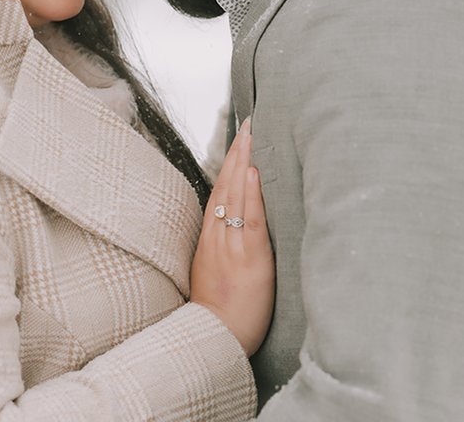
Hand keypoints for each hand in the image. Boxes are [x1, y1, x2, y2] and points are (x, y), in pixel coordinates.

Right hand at [189, 119, 274, 355]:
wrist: (215, 339)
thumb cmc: (220, 316)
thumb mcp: (215, 277)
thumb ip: (222, 253)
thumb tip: (232, 235)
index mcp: (211, 241)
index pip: (219, 194)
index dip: (227, 166)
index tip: (237, 141)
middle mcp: (218, 238)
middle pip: (224, 186)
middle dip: (236, 153)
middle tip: (247, 123)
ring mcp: (231, 245)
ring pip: (234, 195)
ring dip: (243, 162)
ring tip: (251, 134)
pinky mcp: (248, 256)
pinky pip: (249, 218)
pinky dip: (250, 192)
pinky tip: (253, 171)